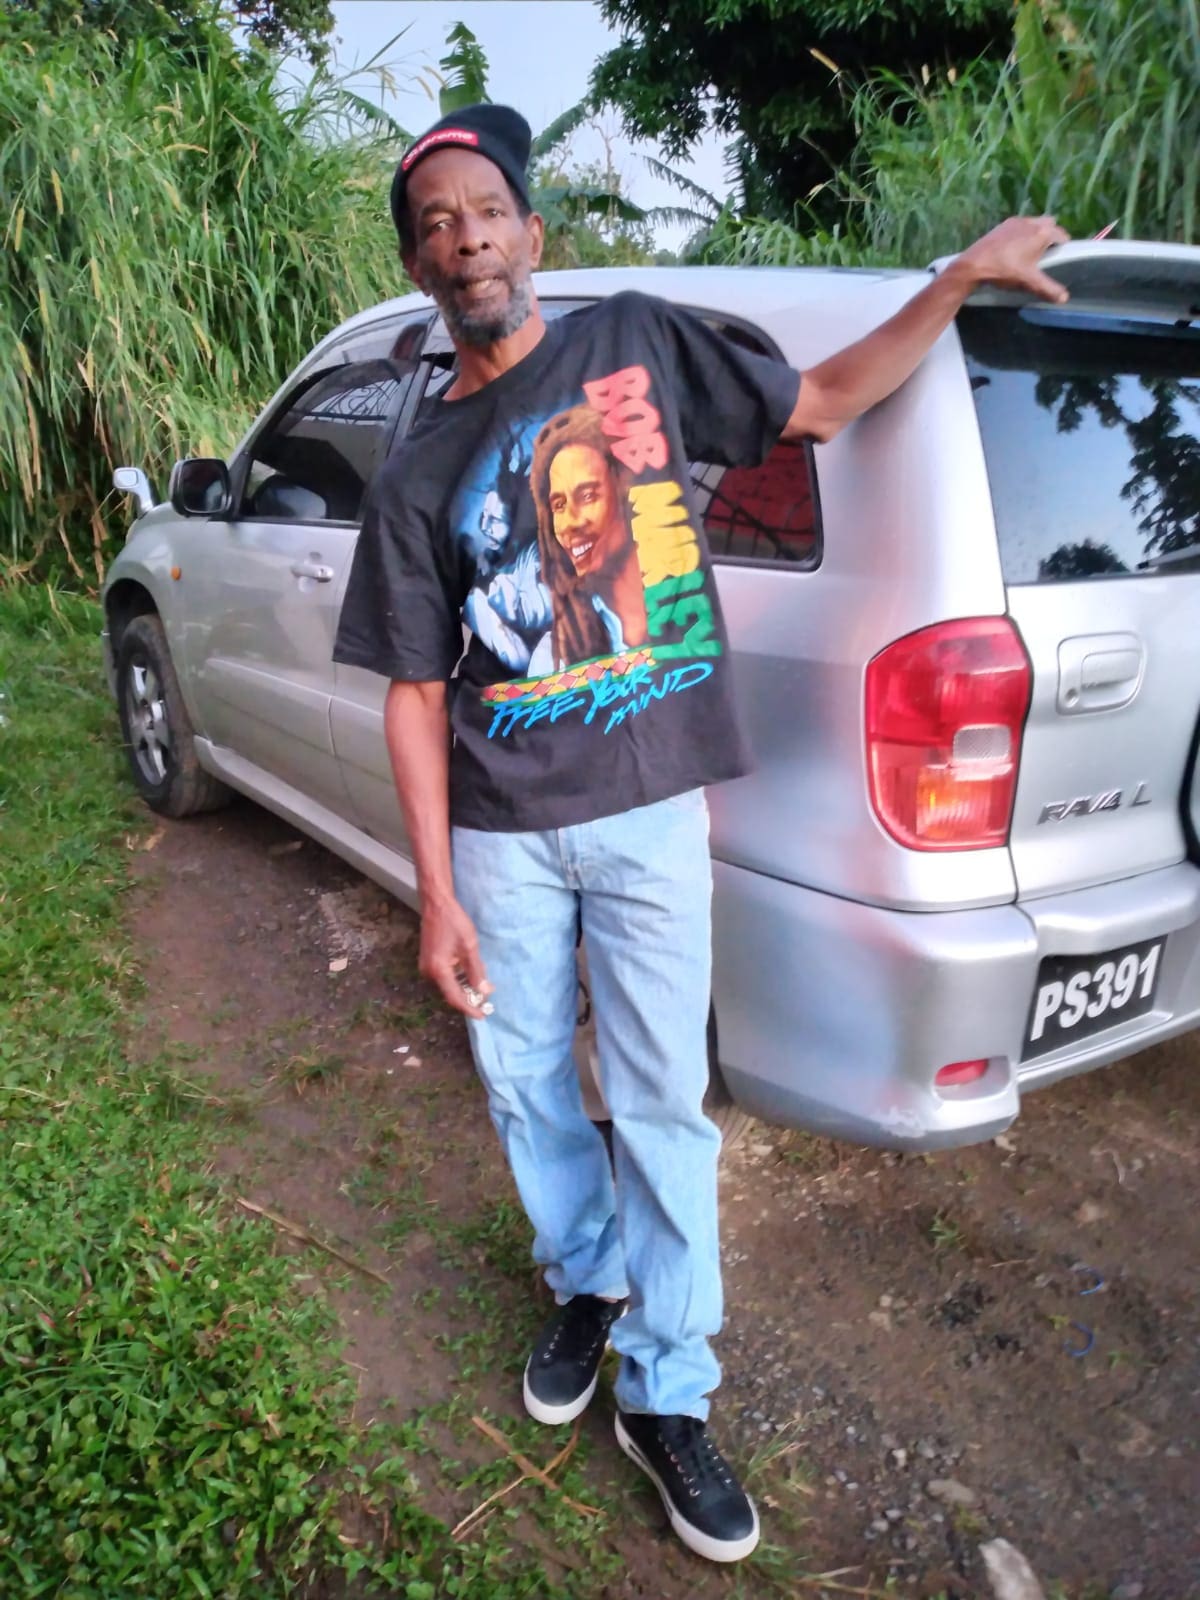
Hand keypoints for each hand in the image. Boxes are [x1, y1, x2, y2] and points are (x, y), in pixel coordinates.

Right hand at [419, 896, 493, 1018]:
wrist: (436, 904)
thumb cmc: (453, 922)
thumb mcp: (469, 946)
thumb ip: (476, 970)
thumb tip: (484, 991)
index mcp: (438, 970)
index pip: (455, 998)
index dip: (469, 1008)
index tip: (483, 1015)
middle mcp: (429, 972)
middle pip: (450, 993)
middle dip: (469, 998)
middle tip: (487, 1001)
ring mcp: (426, 967)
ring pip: (448, 985)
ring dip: (464, 988)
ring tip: (482, 988)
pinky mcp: (428, 961)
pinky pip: (445, 976)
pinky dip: (458, 979)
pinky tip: (471, 975)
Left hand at [954, 215, 1070, 302]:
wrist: (973, 264)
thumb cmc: (1004, 270)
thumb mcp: (1029, 282)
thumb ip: (1048, 289)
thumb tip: (1064, 298)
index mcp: (1042, 233)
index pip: (1061, 234)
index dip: (1063, 245)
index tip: (1059, 255)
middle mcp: (1031, 222)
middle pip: (1049, 224)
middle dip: (1050, 235)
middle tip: (1046, 252)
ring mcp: (1015, 222)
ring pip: (1033, 223)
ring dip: (1036, 233)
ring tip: (1030, 251)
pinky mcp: (1002, 225)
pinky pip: (1019, 226)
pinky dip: (1021, 233)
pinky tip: (1014, 248)